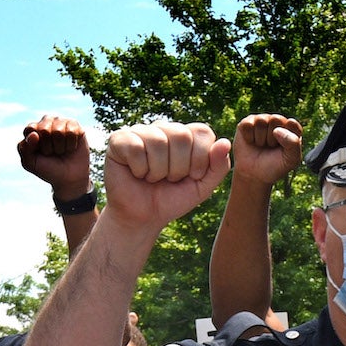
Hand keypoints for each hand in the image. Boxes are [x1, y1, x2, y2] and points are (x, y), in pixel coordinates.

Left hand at [17, 115, 93, 196]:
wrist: (69, 179)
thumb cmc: (48, 169)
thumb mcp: (31, 163)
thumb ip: (24, 149)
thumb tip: (34, 134)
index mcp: (33, 129)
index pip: (30, 129)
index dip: (35, 144)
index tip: (40, 153)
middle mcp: (46, 122)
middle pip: (44, 130)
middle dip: (48, 147)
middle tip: (51, 153)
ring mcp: (61, 122)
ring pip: (58, 131)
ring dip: (60, 147)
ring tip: (61, 151)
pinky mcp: (74, 125)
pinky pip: (71, 132)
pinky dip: (71, 145)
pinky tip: (71, 147)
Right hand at [98, 122, 230, 236]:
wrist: (143, 218)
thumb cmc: (171, 199)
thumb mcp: (202, 187)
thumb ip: (218, 167)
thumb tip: (225, 142)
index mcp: (186, 134)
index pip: (203, 132)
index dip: (200, 160)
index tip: (191, 176)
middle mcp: (164, 128)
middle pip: (181, 135)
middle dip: (178, 168)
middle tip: (169, 179)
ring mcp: (141, 131)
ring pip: (157, 141)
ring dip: (158, 171)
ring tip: (152, 178)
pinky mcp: (119, 140)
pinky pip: (135, 147)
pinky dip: (139, 169)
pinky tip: (136, 173)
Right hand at [231, 113, 302, 185]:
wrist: (254, 176)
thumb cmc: (275, 167)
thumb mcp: (291, 160)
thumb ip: (294, 144)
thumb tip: (276, 130)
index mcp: (291, 128)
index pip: (292, 124)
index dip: (286, 138)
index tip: (284, 150)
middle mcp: (277, 121)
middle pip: (276, 119)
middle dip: (272, 138)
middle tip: (270, 147)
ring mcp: (261, 120)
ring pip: (261, 121)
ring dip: (260, 139)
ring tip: (261, 146)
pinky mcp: (247, 123)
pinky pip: (248, 125)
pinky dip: (249, 137)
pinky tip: (251, 142)